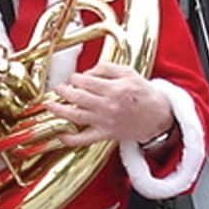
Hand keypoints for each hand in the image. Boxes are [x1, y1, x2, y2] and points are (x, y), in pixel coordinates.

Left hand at [50, 61, 172, 146]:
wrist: (159, 118)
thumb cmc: (144, 95)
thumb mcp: (129, 73)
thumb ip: (107, 68)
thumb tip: (88, 71)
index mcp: (115, 88)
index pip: (86, 80)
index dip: (76, 77)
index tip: (75, 78)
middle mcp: (108, 105)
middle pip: (77, 97)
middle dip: (64, 91)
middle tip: (58, 88)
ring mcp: (105, 122)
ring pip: (76, 116)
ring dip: (59, 110)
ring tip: (49, 105)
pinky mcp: (105, 135)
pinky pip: (84, 139)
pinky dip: (70, 139)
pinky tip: (59, 134)